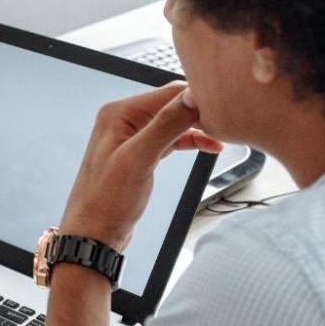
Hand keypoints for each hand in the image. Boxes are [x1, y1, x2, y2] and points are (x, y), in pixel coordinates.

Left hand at [60, 81, 221, 249]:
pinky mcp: (141, 153)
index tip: (225, 106)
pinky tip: (210, 146)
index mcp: (119, 113)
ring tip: (225, 134)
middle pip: (173, 104)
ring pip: (175, 121)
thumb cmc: (105, 200)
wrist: (94, 233)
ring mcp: (132, 136)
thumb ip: (165, 126)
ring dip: (198, 127)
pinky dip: (190, 140)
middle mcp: (123, 119)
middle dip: (201, 111)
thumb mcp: (138, 159)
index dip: (198, 97)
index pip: (168, 92)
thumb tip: (192, 98)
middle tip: (230, 121)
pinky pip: (171, 138)